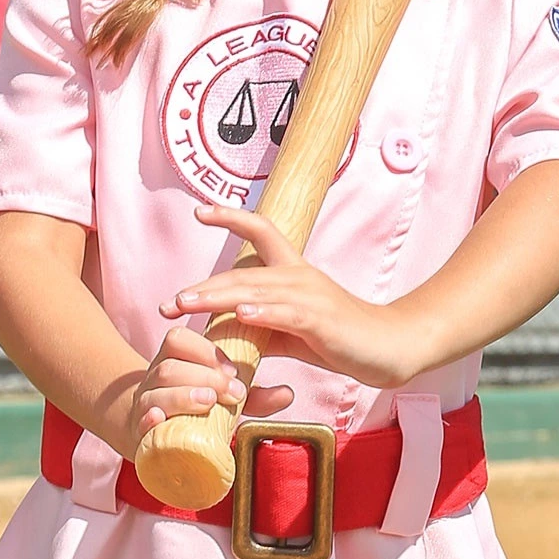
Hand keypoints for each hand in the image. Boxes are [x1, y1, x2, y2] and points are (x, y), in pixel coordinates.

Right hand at [125, 322, 298, 448]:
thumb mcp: (225, 399)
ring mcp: (143, 405)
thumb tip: (287, 393)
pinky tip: (159, 420)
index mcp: (174, 361)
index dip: (204, 351)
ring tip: (207, 402)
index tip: (233, 370)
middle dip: (203, 377)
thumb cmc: (195, 411)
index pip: (178, 339)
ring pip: (153, 392)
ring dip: (182, 395)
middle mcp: (154, 380)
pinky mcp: (137, 432)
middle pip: (169, 367)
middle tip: (233, 393)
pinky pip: (137, 422)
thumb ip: (254, 395)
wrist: (151, 436)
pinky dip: (148, 419)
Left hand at [160, 203, 419, 390]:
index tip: (200, 210)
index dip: (232, 217)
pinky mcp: (321, 321)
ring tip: (187, 304)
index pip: (262, 231)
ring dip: (218, 299)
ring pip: (256, 291)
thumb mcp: (295, 332)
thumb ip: (263, 328)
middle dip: (203, 288)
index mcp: (294, 273)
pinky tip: (240, 314)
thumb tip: (228, 332)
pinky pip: (287, 313)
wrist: (390, 347)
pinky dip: (262, 313)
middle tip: (168, 302)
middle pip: (243, 273)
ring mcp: (311, 297)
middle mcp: (299, 277)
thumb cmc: (342, 339)